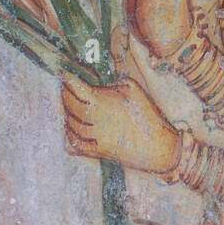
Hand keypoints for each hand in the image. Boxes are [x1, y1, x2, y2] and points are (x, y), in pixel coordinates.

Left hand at [61, 75, 180, 174]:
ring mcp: (93, 136)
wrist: (158, 145)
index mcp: (103, 102)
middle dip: (65, 94)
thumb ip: (113, 85)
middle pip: (70, 105)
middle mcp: (94, 119)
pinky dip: (69, 134)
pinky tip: (70, 127)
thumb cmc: (147, 115)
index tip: (65, 74)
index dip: (69, 80)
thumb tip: (98, 85)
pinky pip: (75, 143)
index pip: (77, 88)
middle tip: (65, 87)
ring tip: (67, 105)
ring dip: (66, 113)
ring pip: (71, 124)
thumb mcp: (133, 90)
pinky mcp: (96, 151)